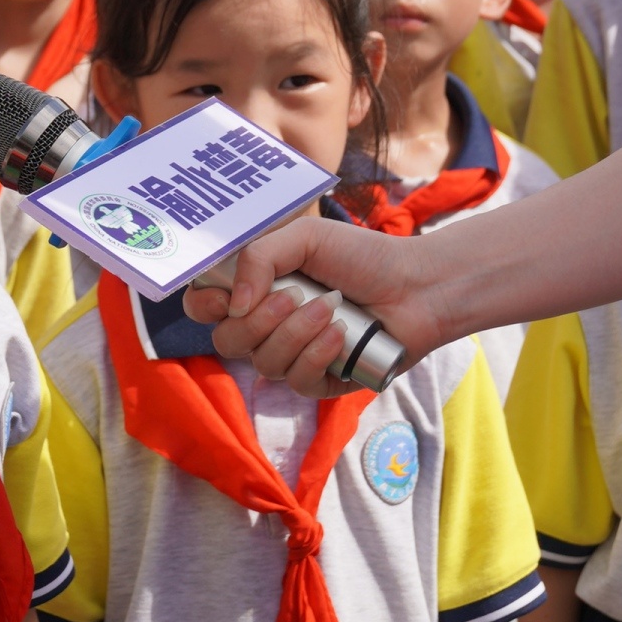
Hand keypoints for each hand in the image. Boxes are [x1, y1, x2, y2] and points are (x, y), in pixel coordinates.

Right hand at [182, 218, 444, 396]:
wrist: (417, 286)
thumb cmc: (363, 257)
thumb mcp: (306, 239)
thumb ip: (259, 257)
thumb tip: (233, 305)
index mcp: (257, 289)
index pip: (205, 306)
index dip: (206, 305)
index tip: (228, 296)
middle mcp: (268, 325)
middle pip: (227, 342)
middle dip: (259, 319)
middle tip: (295, 294)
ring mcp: (293, 355)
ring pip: (264, 363)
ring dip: (296, 333)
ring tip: (330, 307)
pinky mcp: (321, 381)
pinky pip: (297, 382)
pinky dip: (317, 355)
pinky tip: (340, 335)